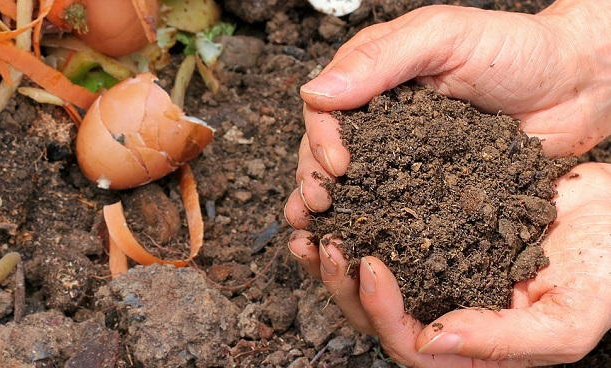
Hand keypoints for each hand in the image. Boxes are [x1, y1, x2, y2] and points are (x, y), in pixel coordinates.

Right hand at [284, 0, 610, 225]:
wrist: (578, 85)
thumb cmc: (516, 48)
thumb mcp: (443, 37)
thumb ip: (379, 59)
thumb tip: (314, 93)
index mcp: (373, 79)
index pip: (325, 110)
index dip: (320, 139)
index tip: (336, 166)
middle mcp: (381, 120)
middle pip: (327, 152)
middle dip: (315, 180)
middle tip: (319, 206)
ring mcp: (404, 157)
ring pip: (353, 186)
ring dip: (332, 211)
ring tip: (320, 235)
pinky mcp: (430, 189)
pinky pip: (395, 210)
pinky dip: (373, 229)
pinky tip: (361, 247)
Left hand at [289, 163, 610, 366]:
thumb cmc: (607, 271)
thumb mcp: (569, 319)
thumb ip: (503, 339)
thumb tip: (430, 339)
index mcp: (472, 347)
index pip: (409, 345)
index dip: (381, 311)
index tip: (370, 265)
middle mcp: (445, 313)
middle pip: (375, 315)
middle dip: (341, 284)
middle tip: (324, 243)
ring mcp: (436, 274)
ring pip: (368, 278)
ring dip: (334, 256)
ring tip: (311, 225)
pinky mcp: (431, 236)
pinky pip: (383, 234)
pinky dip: (356, 221)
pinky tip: (338, 200)